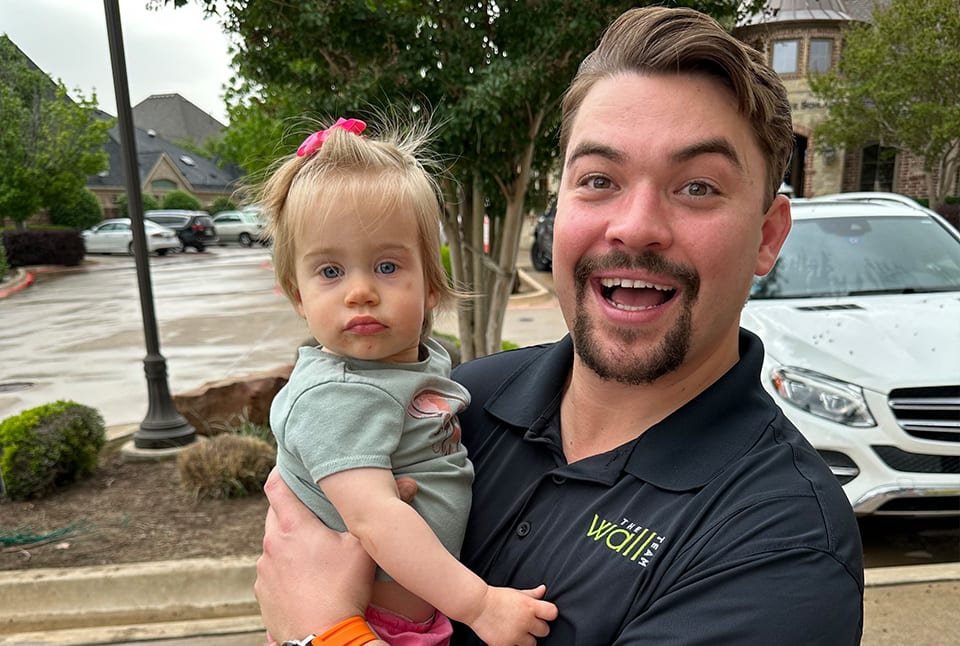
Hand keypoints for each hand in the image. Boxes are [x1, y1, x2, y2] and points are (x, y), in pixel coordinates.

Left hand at [255, 468, 378, 642]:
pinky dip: (286, 569)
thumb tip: (410, 484)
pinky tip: (306, 578)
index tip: (291, 467)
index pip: (275, 486)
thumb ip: (380, 516)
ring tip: (313, 550)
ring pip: (274, 546)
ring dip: (289, 543)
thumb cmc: (343, 590)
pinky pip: (273, 572)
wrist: (323, 638)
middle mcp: (271, 545)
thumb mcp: (365, 549)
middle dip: (291, 510)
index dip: (282, 472)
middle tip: (313, 511)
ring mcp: (264, 572)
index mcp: (292, 527)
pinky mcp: (264, 595)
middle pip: (275, 515)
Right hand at [469, 584, 557, 645]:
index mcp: (530, 606)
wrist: (477, 605)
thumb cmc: (496, 598)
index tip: (543, 615)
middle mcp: (525, 621)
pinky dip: (514, 644)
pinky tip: (508, 636)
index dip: (548, 614)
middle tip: (527, 624)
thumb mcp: (516, 593)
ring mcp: (516, 635)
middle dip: (537, 628)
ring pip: (532, 644)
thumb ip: (532, 594)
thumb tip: (543, 590)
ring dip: (527, 639)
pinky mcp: (506, 645)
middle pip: (544, 631)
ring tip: (517, 631)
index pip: (552, 613)